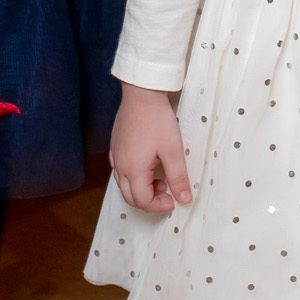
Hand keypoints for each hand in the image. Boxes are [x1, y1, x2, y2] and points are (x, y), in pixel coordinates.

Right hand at [109, 83, 191, 213]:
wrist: (141, 94)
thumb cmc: (157, 119)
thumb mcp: (173, 151)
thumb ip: (178, 178)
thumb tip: (184, 199)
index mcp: (133, 170)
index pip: (142, 201)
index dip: (159, 205)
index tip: (174, 198)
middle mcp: (120, 166)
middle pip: (130, 197)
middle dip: (150, 200)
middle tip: (167, 191)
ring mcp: (115, 156)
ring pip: (124, 185)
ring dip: (142, 189)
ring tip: (160, 177)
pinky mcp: (115, 147)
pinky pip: (121, 171)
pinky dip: (134, 177)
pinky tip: (148, 165)